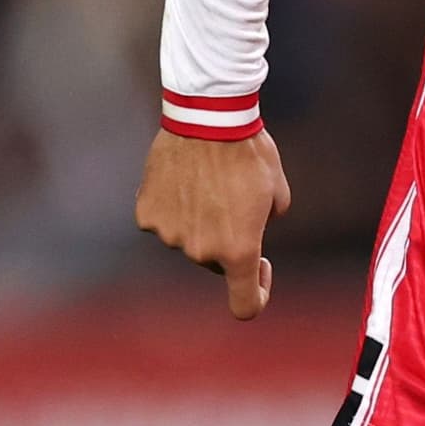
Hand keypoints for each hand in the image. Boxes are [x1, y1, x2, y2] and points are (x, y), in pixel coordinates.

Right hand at [134, 127, 291, 319]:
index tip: (262, 268)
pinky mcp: (146, 215)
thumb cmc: (251, 154)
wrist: (208, 120)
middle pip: (216, 263)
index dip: (257, 293)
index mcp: (239, 251)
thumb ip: (264, 225)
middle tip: (235, 205)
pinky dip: (173, 209)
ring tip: (208, 185)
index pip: (245, 305)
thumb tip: (248, 230)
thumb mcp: (277, 195)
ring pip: (188, 241)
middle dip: (229, 243)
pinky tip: (183, 181)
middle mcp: (202, 251)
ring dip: (199, 223)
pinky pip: (164, 222)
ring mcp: (170, 234)